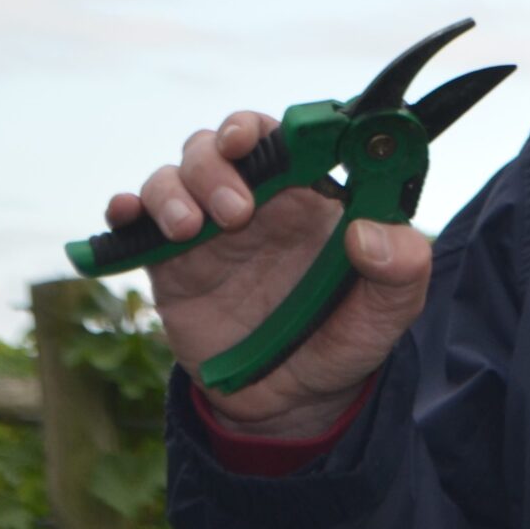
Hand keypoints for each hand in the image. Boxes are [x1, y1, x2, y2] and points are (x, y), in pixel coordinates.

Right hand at [105, 112, 431, 436]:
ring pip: (176, 174)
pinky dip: (127, 208)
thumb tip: (369, 232)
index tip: (252, 138)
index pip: (285, 136)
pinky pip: (137, 221)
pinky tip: (128, 216)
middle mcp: (258, 201)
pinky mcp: (170, 263)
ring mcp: (210, 228)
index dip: (264, 127)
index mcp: (312, 197)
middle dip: (218, 161)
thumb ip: (402, 270)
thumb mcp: (390, 311)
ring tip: (192, 229)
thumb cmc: (346, 338)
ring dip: (174, 189)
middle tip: (236, 209)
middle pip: (221, 144)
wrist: (293, 401)